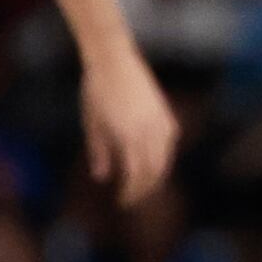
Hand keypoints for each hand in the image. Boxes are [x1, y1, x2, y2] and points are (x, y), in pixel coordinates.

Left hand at [81, 43, 178, 206]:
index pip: (136, 175)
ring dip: (155, 175)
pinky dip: (162, 155)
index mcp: (129, 136)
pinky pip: (169, 142)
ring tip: (142, 184)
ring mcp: (160, 121)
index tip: (122, 202)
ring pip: (164, 158)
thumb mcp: (92, 123)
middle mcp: (149, 131)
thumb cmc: (96, 90)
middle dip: (144, 189)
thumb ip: (99, 152)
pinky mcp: (165, 112)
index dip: (130, 193)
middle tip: (131, 199)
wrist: (113, 58)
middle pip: (154, 171)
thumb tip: (102, 177)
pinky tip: (153, 160)